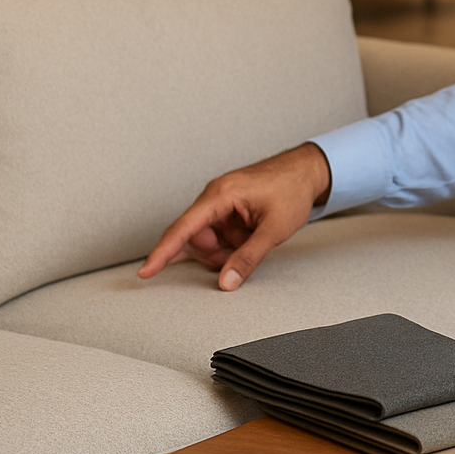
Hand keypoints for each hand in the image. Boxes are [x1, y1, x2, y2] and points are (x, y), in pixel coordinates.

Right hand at [138, 142, 330, 290]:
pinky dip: (231, 243)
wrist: (309, 170)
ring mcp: (221, 203)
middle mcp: (214, 196)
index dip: (162, 253)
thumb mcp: (274, 229)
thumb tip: (226, 282)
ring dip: (224, 250)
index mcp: (220, 194)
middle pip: (194, 238)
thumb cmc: (292, 190)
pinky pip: (219, 234)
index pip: (183, 228)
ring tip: (251, 241)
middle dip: (213, 254)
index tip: (145, 272)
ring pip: (207, 239)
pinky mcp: (228, 209)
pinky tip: (249, 238)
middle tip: (241, 254)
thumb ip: (249, 257)